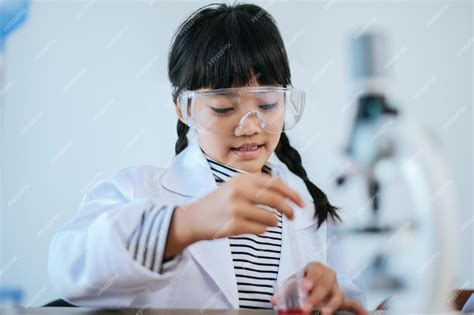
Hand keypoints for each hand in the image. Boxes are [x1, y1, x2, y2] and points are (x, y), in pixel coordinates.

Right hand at [186, 172, 303, 239]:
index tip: (301, 202)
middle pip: (276, 200)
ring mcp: (236, 208)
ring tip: (268, 222)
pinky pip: (260, 230)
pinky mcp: (233, 225)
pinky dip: (262, 230)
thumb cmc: (218, 203)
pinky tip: (256, 228)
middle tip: (293, 216)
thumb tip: (286, 195)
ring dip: (273, 222)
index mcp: (242, 179)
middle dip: (289, 209)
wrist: (193, 218)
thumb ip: (257, 187)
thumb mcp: (235, 186)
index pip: (275, 183)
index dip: (292, 193)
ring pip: (270, 218)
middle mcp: (239, 191)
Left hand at [272, 262, 367, 314]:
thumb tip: (274, 300)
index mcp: (315, 267)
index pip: (314, 270)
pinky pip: (352, 303)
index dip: (310, 280)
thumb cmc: (302, 281)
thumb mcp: (292, 282)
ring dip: (330, 305)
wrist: (312, 281)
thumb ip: (283, 291)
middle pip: (325, 285)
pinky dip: (359, 308)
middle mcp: (328, 275)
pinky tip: (364, 313)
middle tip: (306, 307)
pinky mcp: (341, 298)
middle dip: (316, 297)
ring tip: (324, 313)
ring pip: (337, 295)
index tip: (304, 289)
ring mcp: (336, 287)